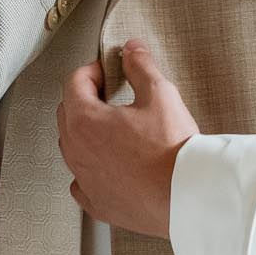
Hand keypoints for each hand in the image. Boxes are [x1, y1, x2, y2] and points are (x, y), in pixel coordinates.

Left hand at [58, 42, 198, 237]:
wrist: (188, 194)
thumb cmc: (172, 149)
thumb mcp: (160, 94)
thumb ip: (141, 67)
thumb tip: (132, 51)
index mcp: (85, 120)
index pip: (74, 83)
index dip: (92, 71)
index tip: (107, 71)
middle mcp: (76, 152)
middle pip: (67, 113)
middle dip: (85, 99)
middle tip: (110, 94)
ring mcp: (85, 180)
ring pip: (72, 148)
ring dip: (86, 134)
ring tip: (114, 129)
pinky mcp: (97, 203)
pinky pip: (82, 183)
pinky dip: (90, 171)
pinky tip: (109, 167)